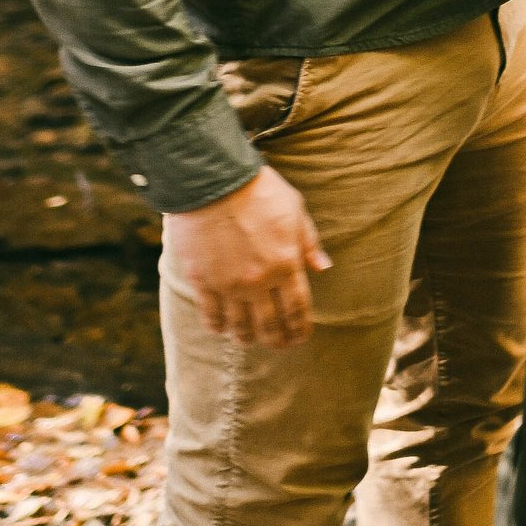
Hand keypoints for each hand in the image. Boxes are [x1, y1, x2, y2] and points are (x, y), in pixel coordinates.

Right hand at [162, 163, 330, 345]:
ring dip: (248, 338)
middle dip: (277, 341)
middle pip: (270, 326)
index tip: (301, 338)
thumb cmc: (258, 190)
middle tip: (279, 346)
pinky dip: (218, 327)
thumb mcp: (294, 209)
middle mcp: (258, 281)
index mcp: (286, 264)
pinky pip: (211, 316)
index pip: (297, 309)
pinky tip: (223, 328)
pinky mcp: (202, 281)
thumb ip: (308, 242)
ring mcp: (229, 284)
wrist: (212, 180)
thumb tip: (323, 267)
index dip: (300, 329)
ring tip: (251, 339)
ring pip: (241, 327)